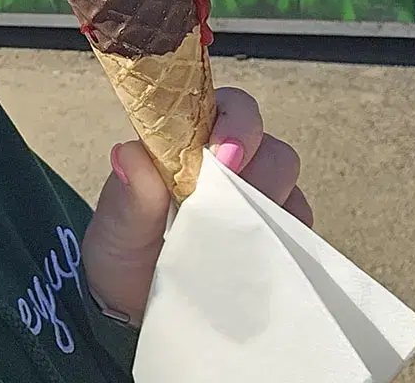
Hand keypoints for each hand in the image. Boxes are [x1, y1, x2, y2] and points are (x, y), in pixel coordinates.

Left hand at [81, 87, 310, 325]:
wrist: (136, 306)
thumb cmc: (124, 249)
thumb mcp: (116, 226)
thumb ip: (128, 194)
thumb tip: (129, 154)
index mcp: (191, 139)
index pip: (229, 108)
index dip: (234, 122)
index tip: (221, 153)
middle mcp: (231, 161)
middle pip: (269, 144)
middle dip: (256, 163)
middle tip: (228, 191)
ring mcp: (257, 198)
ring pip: (288, 181)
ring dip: (267, 200)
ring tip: (232, 229)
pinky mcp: (275, 237)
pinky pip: (298, 226)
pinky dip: (283, 235)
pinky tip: (254, 253)